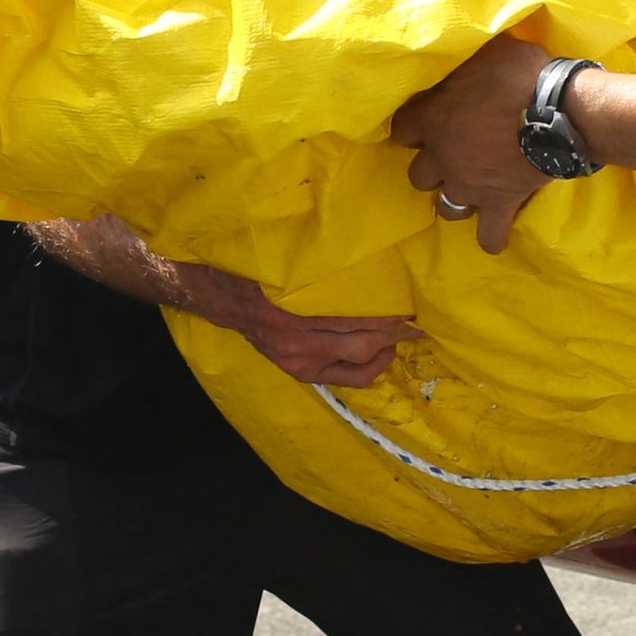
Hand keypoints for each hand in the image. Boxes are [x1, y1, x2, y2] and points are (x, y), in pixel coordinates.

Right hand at [169, 264, 406, 386]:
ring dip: (387, 348)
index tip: (410, 299)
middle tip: (417, 318)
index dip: (388, 310)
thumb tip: (370, 258)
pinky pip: (346, 378)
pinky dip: (369, 367)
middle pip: (363, 341)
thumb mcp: (286, 259)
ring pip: (360, 362)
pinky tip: (381, 353)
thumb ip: (321, 263)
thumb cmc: (257, 269)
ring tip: (405, 334)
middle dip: (395, 331)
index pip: (355, 314)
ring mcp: (298, 360)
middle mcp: (296, 338)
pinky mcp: (300, 372)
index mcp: (293, 306)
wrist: (219, 295)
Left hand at [389, 30, 554, 254]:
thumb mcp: (489, 51)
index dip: (413, 126)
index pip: (402, 129)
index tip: (425, 121)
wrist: (560, 111)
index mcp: (433, 118)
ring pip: (446, 206)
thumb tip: (469, 51)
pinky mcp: (500, 203)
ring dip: (453, 197)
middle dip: (432, 165)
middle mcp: (443, 157)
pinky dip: (490, 236)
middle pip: (419, 175)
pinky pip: (489, 234)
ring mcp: (470, 185)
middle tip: (452, 154)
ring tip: (468, 187)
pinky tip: (491, 236)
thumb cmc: (522, 74)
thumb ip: (470, 62)